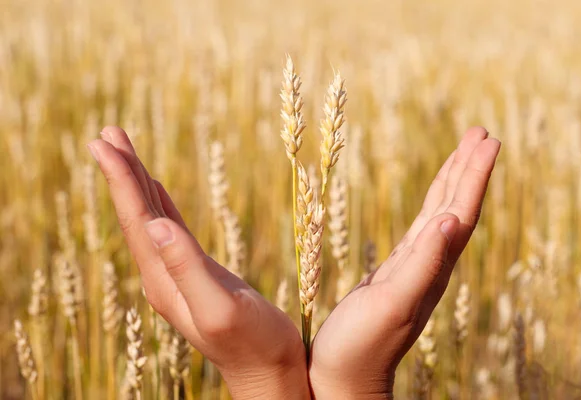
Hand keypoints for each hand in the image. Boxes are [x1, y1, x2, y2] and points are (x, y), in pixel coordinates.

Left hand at [87, 127, 309, 399]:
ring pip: (150, 218)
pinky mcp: (195, 272)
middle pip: (135, 214)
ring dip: (135, 183)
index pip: (137, 221)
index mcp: (163, 280)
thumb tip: (157, 225)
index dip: (120, 180)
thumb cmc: (253, 341)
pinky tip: (155, 189)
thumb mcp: (220, 307)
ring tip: (124, 151)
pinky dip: (159, 203)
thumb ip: (188, 268)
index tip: (103, 144)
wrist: (268, 367)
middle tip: (107, 134)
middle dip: (121, 173)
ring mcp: (177, 273)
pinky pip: (170, 229)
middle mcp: (162, 275)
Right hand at [309, 127, 500, 398]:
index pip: (462, 212)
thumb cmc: (362, 345)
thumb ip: (422, 264)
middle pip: (458, 208)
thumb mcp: (393, 303)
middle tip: (480, 133)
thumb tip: (451, 221)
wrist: (345, 377)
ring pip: (441, 216)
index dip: (474, 176)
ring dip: (453, 183)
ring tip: (462, 153)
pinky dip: (430, 207)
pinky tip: (432, 204)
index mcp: (433, 267)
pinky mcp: (395, 273)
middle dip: (469, 169)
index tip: (487, 140)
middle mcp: (431, 264)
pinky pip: (420, 230)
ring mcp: (414, 268)